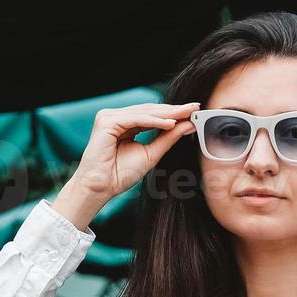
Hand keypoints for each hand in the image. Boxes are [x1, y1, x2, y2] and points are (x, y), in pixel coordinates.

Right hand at [51, 101, 200, 230]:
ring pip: (144, 113)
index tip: (194, 112)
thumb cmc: (120, 175)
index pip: (152, 115)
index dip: (173, 113)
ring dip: (167, 114)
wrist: (101, 188)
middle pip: (149, 111)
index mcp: (124, 124)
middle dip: (173, 110)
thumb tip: (188, 125)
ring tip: (187, 114)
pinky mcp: (106, 122)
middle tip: (195, 108)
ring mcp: (109, 117)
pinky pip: (135, 119)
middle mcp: (115, 117)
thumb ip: (167, 138)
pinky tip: (170, 124)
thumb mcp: (151, 154)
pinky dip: (153, 121)